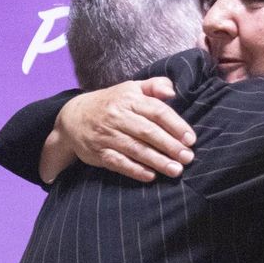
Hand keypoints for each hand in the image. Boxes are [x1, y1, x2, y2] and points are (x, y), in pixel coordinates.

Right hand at [41, 78, 196, 182]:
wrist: (73, 117)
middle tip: (188, 157)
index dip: (176, 125)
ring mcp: (107, 135)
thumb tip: (173, 91)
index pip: (157, 111)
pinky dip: (135, 170)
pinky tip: (151, 176)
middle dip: (170, 146)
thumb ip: (154, 86)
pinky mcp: (99, 153)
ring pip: (136, 149)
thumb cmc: (111, 103)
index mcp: (129, 99)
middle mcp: (118, 116)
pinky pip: (119, 163)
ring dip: (157, 161)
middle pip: (148, 132)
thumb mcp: (131, 88)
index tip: (190, 139)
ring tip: (176, 170)